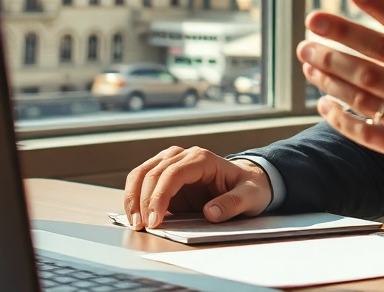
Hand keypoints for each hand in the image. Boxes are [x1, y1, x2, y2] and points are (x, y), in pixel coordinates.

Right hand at [122, 147, 271, 229]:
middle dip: (142, 201)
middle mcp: (183, 156)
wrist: (247, 180)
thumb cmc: (249, 186)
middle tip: (142, 227)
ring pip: (141, 174)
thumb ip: (233, 203)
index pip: (173, 173)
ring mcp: (170, 163)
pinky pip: (142, 182)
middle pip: (152, 173)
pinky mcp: (164, 175)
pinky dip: (134, 198)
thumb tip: (211, 213)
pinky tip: (134, 215)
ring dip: (133, 198)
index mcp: (202, 159)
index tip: (155, 220)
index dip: (160, 196)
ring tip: (134, 223)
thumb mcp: (250, 196)